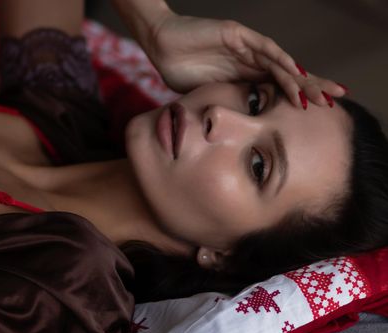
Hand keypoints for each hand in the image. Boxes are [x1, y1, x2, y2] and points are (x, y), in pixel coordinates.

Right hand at [146, 13, 345, 106]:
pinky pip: (263, 47)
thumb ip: (220, 108)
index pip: (276, 89)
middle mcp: (250, 61)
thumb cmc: (178, 70)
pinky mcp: (237, 34)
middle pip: (286, 75)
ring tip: (318, 93)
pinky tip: (295, 71)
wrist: (160, 44)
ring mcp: (245, 46)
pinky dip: (279, 59)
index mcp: (244, 76)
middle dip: (310, 87)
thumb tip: (225, 134)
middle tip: (335, 99)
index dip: (296, 99)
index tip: (315, 115)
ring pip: (280, 63)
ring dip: (299, 79)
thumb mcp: (204, 96)